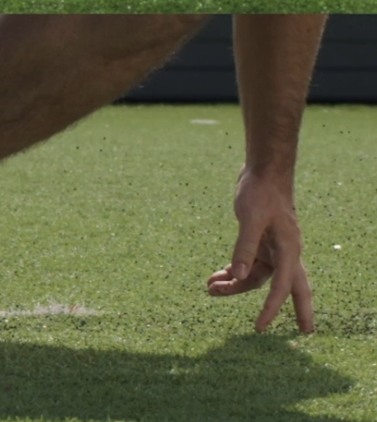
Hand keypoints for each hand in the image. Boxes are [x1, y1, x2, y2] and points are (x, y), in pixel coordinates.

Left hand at [207, 167, 312, 332]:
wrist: (263, 172)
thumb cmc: (261, 193)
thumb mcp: (250, 218)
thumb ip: (244, 247)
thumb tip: (237, 276)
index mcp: (289, 249)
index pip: (282, 287)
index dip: (270, 308)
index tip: (258, 327)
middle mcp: (285, 252)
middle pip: (288, 288)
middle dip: (287, 310)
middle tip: (293, 331)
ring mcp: (273, 248)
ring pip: (256, 276)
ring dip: (234, 285)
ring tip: (209, 288)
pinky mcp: (261, 242)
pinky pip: (248, 265)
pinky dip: (232, 271)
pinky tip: (215, 276)